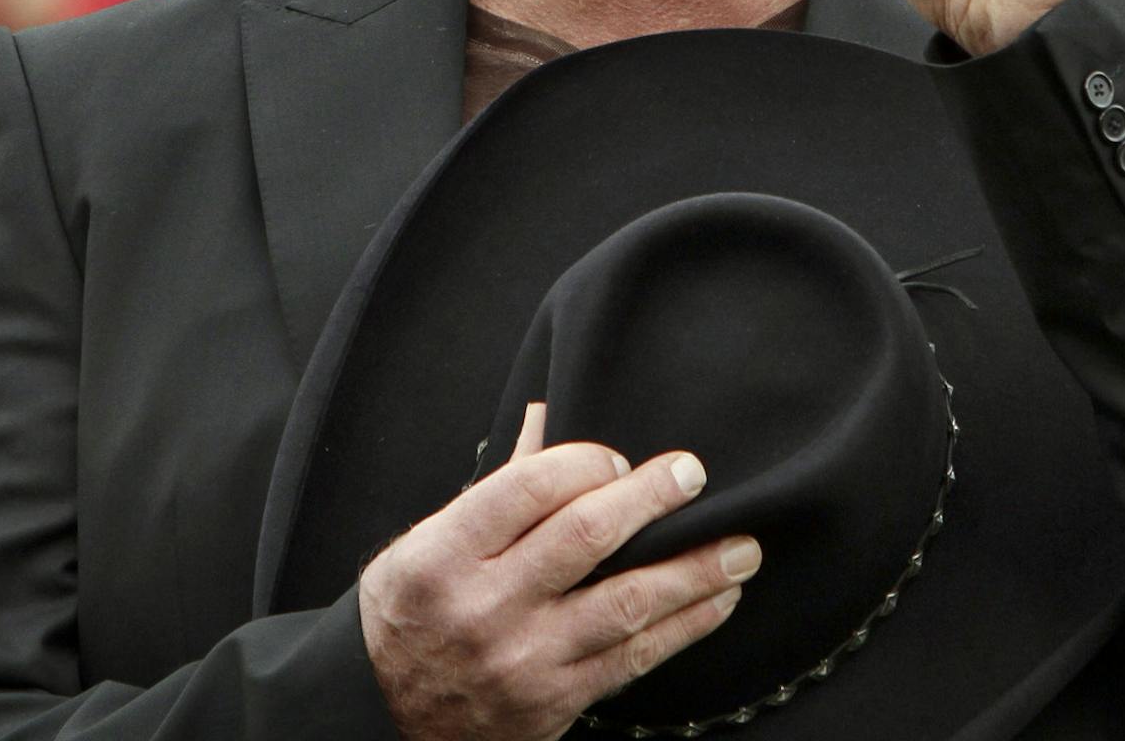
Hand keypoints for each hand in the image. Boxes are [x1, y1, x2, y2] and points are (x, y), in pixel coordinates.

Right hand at [357, 403, 760, 740]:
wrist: (382, 714)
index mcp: (445, 553)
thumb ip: (497, 485)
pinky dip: (686, 626)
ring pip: (626, 602)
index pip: (529, 487)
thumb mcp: (429, 540)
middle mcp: (484, 605)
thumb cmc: (412, 612)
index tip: (621, 459)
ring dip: (695, 570)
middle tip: (695, 475)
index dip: (587, 462)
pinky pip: (634, 658)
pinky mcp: (553, 703)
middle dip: (652, 499)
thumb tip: (548, 413)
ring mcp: (523, 659)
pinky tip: (719, 600)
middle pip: (586, 536)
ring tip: (742, 547)